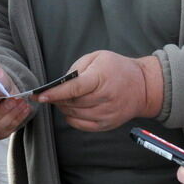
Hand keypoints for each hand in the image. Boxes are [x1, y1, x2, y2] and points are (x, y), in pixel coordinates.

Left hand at [35, 50, 160, 130]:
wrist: (143, 87)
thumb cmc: (118, 68)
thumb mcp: (98, 57)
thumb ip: (77, 69)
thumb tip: (60, 84)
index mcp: (100, 79)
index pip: (74, 89)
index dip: (55, 93)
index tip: (39, 95)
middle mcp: (104, 99)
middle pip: (72, 103)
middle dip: (57, 99)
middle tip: (50, 93)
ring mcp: (106, 114)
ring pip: (75, 115)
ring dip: (64, 108)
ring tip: (63, 99)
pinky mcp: (107, 125)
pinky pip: (81, 126)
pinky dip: (72, 118)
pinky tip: (72, 109)